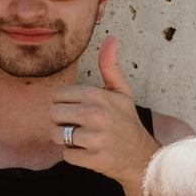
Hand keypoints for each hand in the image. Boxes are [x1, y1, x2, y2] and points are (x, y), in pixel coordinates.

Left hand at [50, 35, 156, 184]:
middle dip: (63, 122)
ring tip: (85, 139)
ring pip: (56, 135)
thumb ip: (110, 66)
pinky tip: (90, 152)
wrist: (142, 157)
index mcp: (98, 95)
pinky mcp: (94, 159)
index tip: (80, 111)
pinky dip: (75, 156)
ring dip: (66, 140)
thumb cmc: (126, 121)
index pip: (57, 96)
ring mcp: (95, 138)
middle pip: (53, 115)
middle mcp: (96, 115)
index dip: (65, 105)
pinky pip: (66, 155)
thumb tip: (112, 36)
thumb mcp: (121, 92)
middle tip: (81, 126)